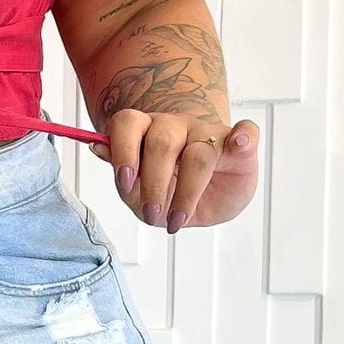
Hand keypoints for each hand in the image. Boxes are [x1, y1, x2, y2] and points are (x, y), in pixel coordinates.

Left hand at [89, 111, 259, 231]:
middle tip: (151, 215)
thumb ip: (123, 174)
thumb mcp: (141, 193)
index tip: (124, 182)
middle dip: (153, 183)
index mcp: (146, 130)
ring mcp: (210, 132)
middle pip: (161, 143)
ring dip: (187, 191)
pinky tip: (240, 142)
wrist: (211, 192)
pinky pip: (247, 132)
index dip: (123, 150)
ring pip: (199, 151)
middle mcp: (176, 126)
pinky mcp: (240, 144)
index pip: (127, 124)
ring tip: (178, 220)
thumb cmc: (172, 189)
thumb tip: (97, 148)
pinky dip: (245, 136)